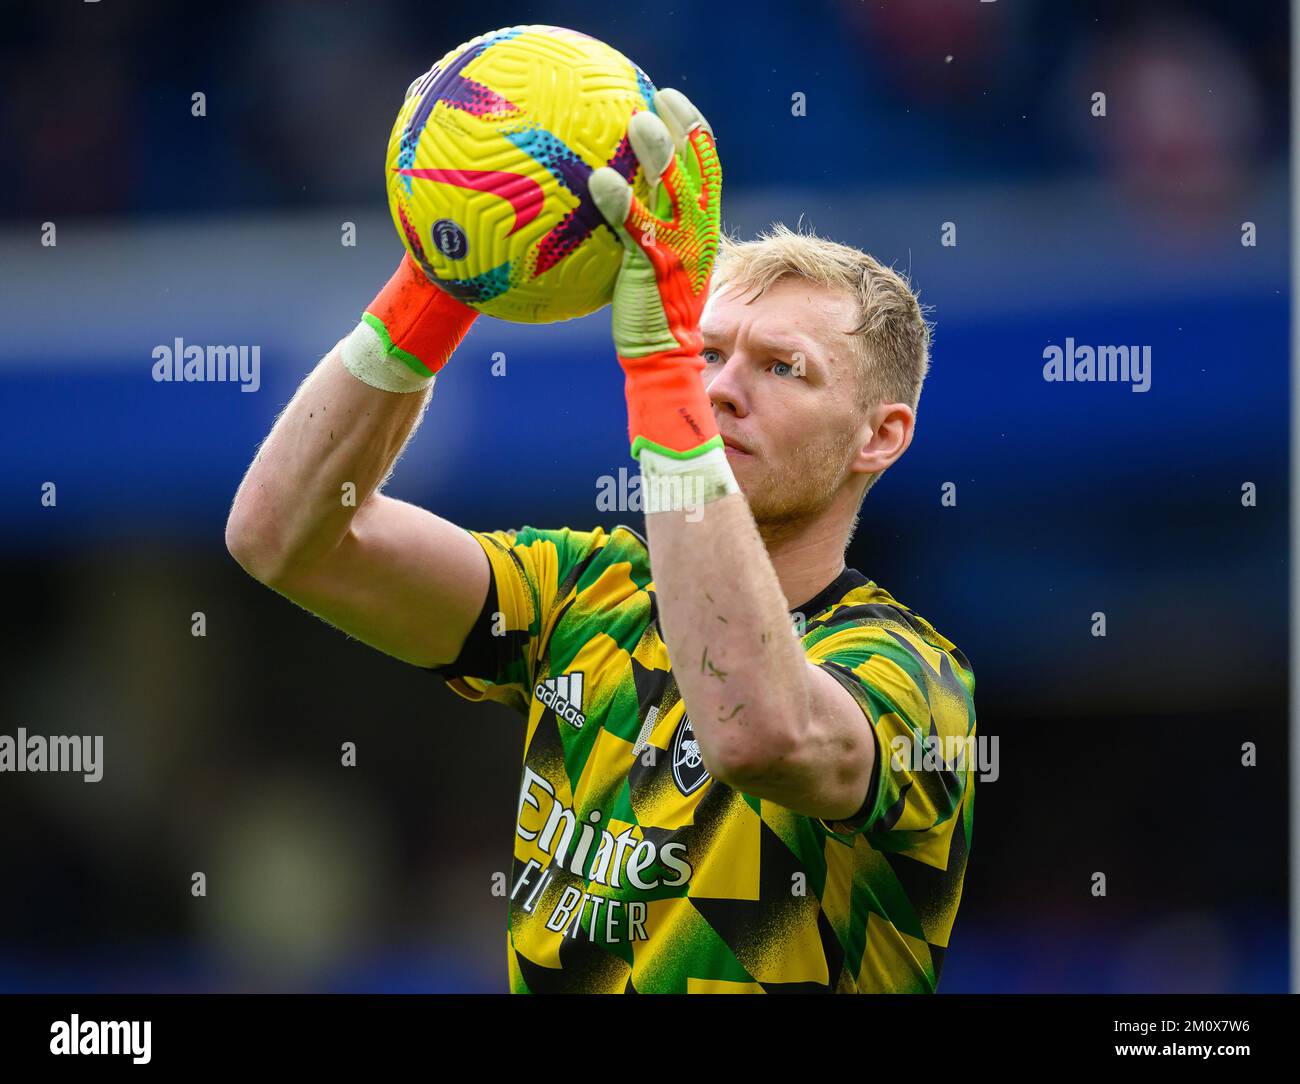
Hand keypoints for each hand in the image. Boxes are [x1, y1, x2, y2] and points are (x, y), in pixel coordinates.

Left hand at [588, 88, 722, 458]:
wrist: (663, 364)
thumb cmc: (652, 320)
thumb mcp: (653, 271)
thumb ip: (642, 236)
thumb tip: (611, 207)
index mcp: (702, 234)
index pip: (706, 175)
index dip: (695, 135)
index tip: (676, 103)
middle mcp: (697, 237)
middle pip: (699, 173)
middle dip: (686, 131)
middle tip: (663, 96)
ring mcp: (679, 253)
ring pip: (674, 194)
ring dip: (657, 155)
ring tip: (637, 121)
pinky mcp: (655, 271)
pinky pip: (636, 229)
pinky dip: (621, 202)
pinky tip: (598, 177)